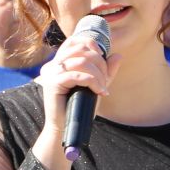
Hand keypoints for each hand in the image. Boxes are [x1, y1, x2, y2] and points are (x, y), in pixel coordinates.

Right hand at [32, 28, 119, 169]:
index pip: (74, 41)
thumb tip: (117, 55)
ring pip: (80, 61)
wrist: (66, 128)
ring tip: (102, 88)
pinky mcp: (52, 83)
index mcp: (60, 62)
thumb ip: (105, 71)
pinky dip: (92, 82)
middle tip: (105, 79)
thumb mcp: (96, 86)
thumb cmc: (80, 107)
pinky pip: (77, 75)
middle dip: (99, 63)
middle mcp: (53, 65)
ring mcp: (51, 73)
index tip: (103, 58)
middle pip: (81, 50)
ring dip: (97, 74)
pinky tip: (100, 92)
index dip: (91, 44)